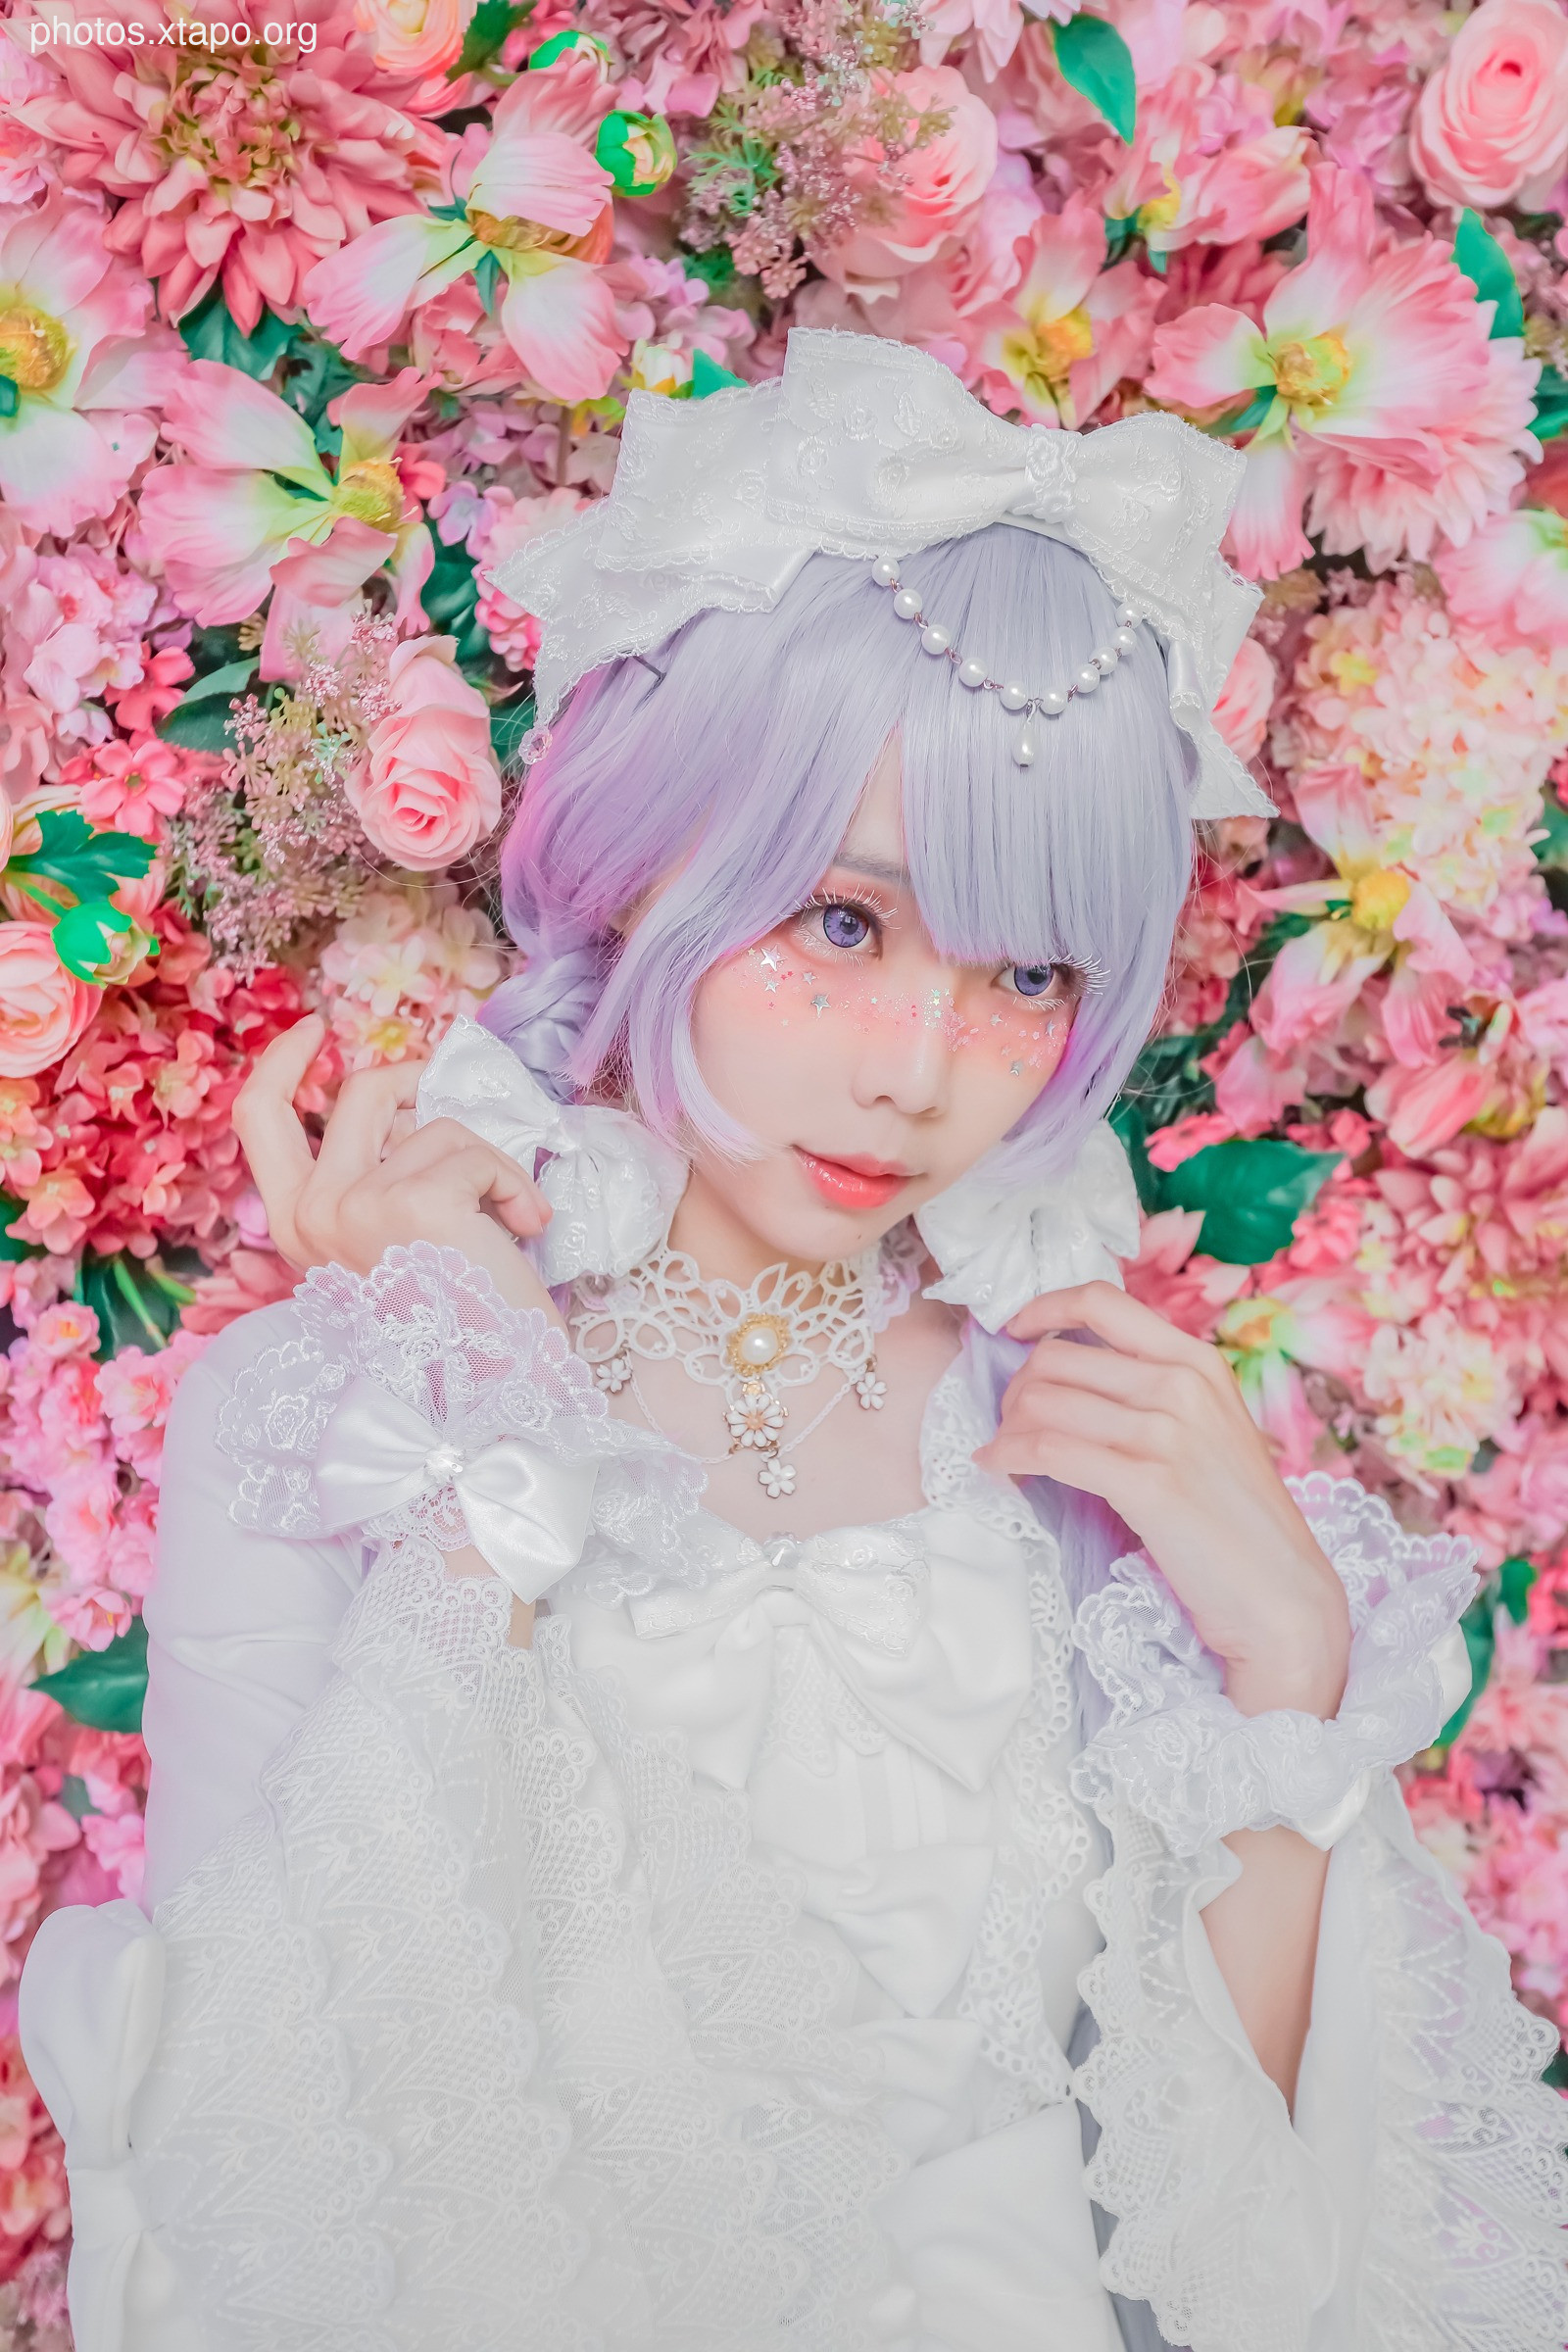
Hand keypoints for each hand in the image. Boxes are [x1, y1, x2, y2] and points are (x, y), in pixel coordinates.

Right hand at [233, 1014, 558, 1323]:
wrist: (493, 1391)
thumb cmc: (456, 1324)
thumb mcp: (391, 1247)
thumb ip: (376, 1184)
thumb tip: (411, 1113)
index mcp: (298, 1226)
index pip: (259, 1119)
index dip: (282, 1061)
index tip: (315, 1029)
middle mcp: (313, 1214)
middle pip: (362, 1093)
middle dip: (420, 1079)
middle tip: (459, 1097)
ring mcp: (357, 1205)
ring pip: (435, 1125)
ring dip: (489, 1165)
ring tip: (510, 1222)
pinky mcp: (415, 1203)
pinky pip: (477, 1153)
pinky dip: (513, 1183)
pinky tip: (525, 1226)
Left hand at [972, 1280, 1350, 1718]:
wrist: (1280, 1594)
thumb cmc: (1236, 1519)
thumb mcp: (1209, 1429)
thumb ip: (1155, 1392)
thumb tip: (1069, 1374)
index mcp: (1197, 1361)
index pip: (1101, 1301)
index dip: (1042, 1308)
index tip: (1013, 1330)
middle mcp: (1182, 1384)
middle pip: (1056, 1356)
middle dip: (1016, 1389)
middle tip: (1010, 1424)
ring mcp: (1166, 1432)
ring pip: (1043, 1400)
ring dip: (1007, 1427)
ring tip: (1004, 1453)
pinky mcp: (1147, 1484)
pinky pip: (1048, 1449)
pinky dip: (1009, 1457)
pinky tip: (999, 1470)